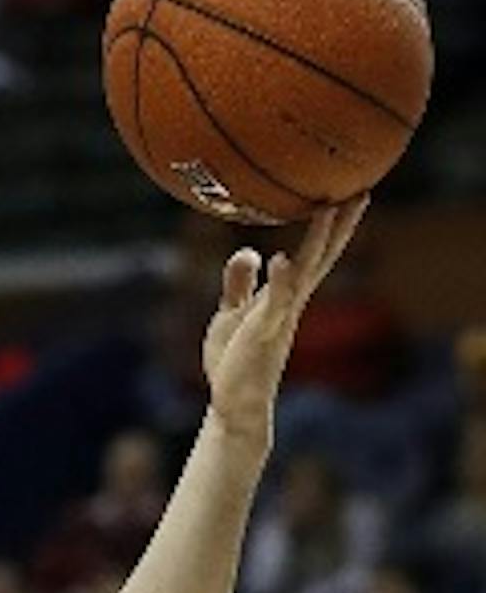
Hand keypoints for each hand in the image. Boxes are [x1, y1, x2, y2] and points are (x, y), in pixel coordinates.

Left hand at [202, 197, 367, 443]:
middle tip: (360, 189)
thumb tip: (249, 251)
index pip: (314, 255)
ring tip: (330, 208)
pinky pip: (275, 304)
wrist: (234, 402)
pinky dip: (280, 281)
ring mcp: (280, 317)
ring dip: (319, 241)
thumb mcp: (232, 314)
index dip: (330, 228)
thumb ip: (240, 283)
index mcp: (285, 297)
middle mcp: (291, 303)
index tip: (345, 195)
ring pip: (306, 273)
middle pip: (322, 257)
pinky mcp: (264, 334)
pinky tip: (282, 257)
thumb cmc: (235, 361)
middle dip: (340, 225)